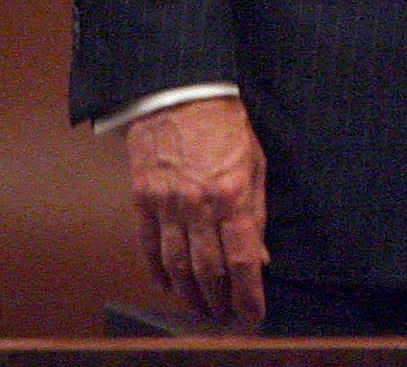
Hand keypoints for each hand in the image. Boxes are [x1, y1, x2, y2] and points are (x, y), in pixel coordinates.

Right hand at [124, 97, 266, 324]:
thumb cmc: (225, 126)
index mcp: (232, 194)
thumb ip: (257, 211)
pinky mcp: (142, 200)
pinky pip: (149, 245)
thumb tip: (260, 254)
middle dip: (219, 297)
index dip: (248, 290)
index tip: (254, 309)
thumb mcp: (257, 164)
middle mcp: (198, 205)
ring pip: (176, 264)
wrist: (182, 96)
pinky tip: (167, 284)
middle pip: (208, 268)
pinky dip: (158, 269)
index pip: (242, 257)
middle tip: (225, 313)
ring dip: (189, 292)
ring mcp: (166, 204)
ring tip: (200, 307)